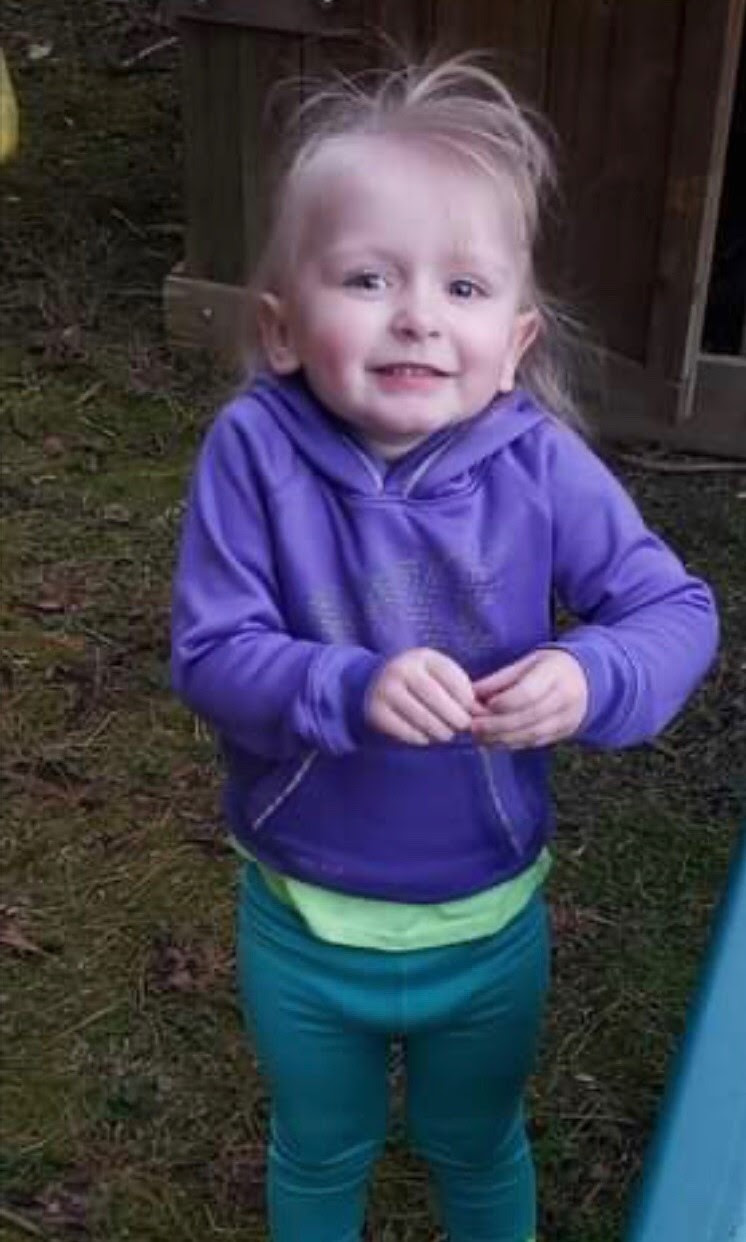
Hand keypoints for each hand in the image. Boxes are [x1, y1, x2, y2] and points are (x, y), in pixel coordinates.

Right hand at [366, 648, 474, 744]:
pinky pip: (405, 731)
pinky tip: (425, 737)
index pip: (451, 677)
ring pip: (421, 716)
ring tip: (446, 734)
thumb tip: (481, 712)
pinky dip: (420, 738)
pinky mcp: (376, 712)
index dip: (466, 698)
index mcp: (422, 657)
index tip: (470, 710)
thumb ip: (460, 688)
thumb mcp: (437, 674)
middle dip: (454, 717)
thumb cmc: (419, 681)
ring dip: (439, 731)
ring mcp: (385, 690)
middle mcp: (401, 670)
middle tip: (462, 727)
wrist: (374, 684)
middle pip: (435, 697)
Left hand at [471, 649, 587, 748]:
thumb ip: (502, 678)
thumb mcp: (529, 662)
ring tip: (478, 737)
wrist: (589, 680)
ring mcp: (567, 719)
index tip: (482, 705)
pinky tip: (492, 742)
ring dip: (501, 738)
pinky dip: (511, 744)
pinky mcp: (563, 734)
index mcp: (556, 674)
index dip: (504, 702)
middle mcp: (565, 698)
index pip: (529, 692)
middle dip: (497, 725)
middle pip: (529, 717)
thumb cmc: (551, 667)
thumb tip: (472, 692)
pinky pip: (534, 742)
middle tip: (473, 726)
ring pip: (531, 734)